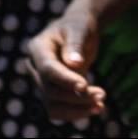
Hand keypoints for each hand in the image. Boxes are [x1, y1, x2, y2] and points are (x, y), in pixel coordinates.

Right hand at [25, 6, 105, 122]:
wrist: (78, 32)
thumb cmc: (79, 26)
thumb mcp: (79, 28)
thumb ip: (76, 44)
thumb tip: (75, 64)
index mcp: (38, 48)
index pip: (48, 69)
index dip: (65, 80)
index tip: (85, 86)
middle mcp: (35, 67)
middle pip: (51, 91)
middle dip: (77, 96)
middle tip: (103, 94)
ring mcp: (42, 82)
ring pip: (53, 106)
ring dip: (77, 109)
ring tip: (101, 106)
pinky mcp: (51, 93)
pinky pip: (60, 110)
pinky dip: (77, 112)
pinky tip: (97, 108)